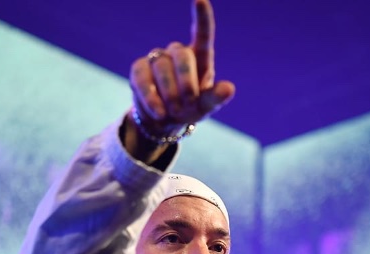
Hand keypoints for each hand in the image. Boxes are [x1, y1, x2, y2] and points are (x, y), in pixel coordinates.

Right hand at [128, 0, 235, 138]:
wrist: (164, 120)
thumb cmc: (189, 109)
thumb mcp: (205, 107)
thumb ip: (216, 98)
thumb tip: (230, 88)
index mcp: (200, 57)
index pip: (202, 33)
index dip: (202, 17)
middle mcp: (178, 53)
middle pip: (182, 55)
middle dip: (186, 82)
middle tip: (188, 105)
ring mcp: (157, 59)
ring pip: (161, 67)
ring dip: (169, 93)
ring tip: (174, 112)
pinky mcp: (139, 69)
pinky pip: (143, 76)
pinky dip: (151, 97)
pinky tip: (159, 112)